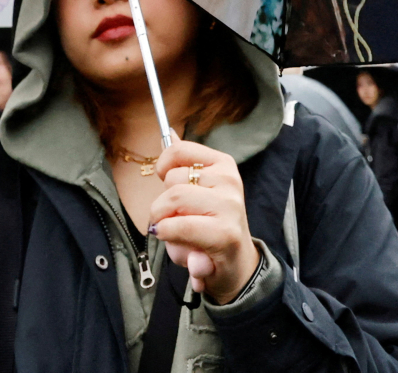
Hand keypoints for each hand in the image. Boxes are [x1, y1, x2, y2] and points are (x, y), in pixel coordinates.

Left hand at [151, 137, 259, 304]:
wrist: (236, 265)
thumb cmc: (211, 226)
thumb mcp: (198, 191)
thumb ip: (182, 164)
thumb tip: (167, 132)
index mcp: (222, 164)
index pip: (178, 150)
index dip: (163, 167)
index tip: (166, 183)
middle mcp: (229, 180)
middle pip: (171, 181)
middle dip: (162, 205)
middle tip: (176, 220)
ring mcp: (229, 206)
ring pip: (172, 201)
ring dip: (164, 224)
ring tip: (179, 235)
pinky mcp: (224, 233)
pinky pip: (178, 226)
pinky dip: (171, 239)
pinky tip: (185, 250)